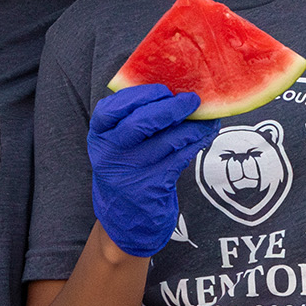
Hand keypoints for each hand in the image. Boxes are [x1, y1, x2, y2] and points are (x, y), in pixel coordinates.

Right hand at [88, 84, 219, 257]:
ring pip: (168, 140)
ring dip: (193, 126)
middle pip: (141, 123)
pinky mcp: (152, 186)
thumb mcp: (116, 144)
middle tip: (192, 100)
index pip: (111, 108)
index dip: (139, 95)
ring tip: (207, 117)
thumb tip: (172, 88)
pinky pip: (180, 158)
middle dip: (171, 108)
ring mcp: (131, 172)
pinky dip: (196, 142)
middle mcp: (110, 154)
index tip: (163, 89)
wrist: (125, 217)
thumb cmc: (125, 168)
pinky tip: (205, 135)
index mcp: (99, 136)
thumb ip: (132, 118)